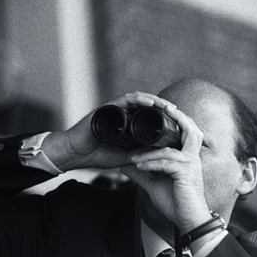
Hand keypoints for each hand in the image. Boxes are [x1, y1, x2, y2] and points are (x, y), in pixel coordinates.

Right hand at [42, 92, 173, 171]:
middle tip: (178, 112)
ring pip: (140, 100)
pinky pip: (125, 100)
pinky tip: (149, 103)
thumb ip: (141, 153)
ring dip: (155, 101)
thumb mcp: (127, 156)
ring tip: (168, 106)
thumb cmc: (98, 154)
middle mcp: (124, 114)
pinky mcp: (108, 108)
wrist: (76, 154)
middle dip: (164, 108)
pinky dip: (138, 100)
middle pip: (148, 105)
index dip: (165, 117)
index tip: (180, 123)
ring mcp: (116, 109)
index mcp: (129, 123)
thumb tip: (161, 156)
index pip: (151, 115)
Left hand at [120, 102, 210, 232]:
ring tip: (132, 157)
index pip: (185, 132)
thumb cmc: (177, 204)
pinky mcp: (186, 174)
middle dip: (177, 117)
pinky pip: (166, 163)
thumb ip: (142, 173)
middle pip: (190, 129)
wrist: (189, 221)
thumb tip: (125, 164)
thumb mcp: (154, 185)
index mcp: (188, 157)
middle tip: (160, 108)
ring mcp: (191, 165)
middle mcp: (192, 158)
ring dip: (148, 153)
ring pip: (169, 149)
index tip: (154, 117)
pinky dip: (151, 164)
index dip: (174, 121)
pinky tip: (138, 167)